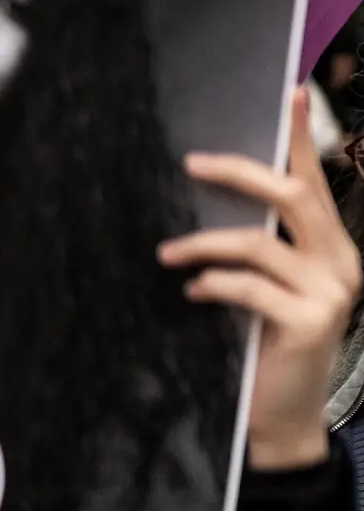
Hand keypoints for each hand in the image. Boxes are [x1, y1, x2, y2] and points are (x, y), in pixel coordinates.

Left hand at [157, 87, 361, 471]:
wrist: (282, 418)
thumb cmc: (265, 348)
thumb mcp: (268, 290)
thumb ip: (263, 249)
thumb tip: (218, 200)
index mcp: (335, 249)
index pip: (317, 182)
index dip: (302, 137)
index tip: (292, 91)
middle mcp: (344, 264)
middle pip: (293, 195)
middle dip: (240, 173)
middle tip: (192, 163)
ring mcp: (331, 294)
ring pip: (258, 244)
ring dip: (203, 243)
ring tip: (166, 252)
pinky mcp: (309, 323)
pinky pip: (248, 287)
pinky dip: (212, 284)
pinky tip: (192, 293)